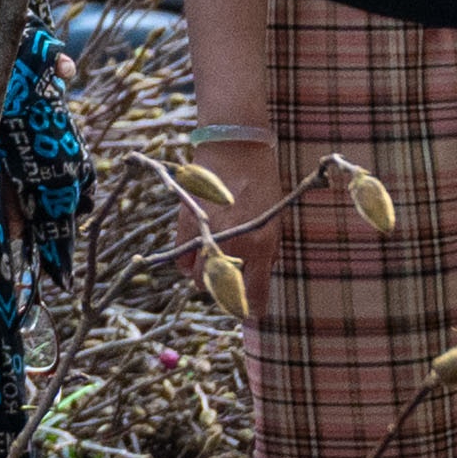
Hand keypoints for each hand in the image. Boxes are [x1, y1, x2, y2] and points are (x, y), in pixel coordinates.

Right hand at [184, 131, 288, 317]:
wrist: (235, 146)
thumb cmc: (262, 181)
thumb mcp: (274, 219)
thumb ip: (266, 252)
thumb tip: (257, 281)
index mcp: (262, 245)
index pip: (254, 295)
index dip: (252, 308)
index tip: (251, 311)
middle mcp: (234, 245)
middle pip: (223, 293)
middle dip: (227, 295)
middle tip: (230, 286)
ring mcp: (207, 236)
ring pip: (199, 281)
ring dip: (206, 280)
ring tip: (213, 267)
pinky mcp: (186, 225)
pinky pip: (182, 262)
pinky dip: (188, 265)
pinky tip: (196, 257)